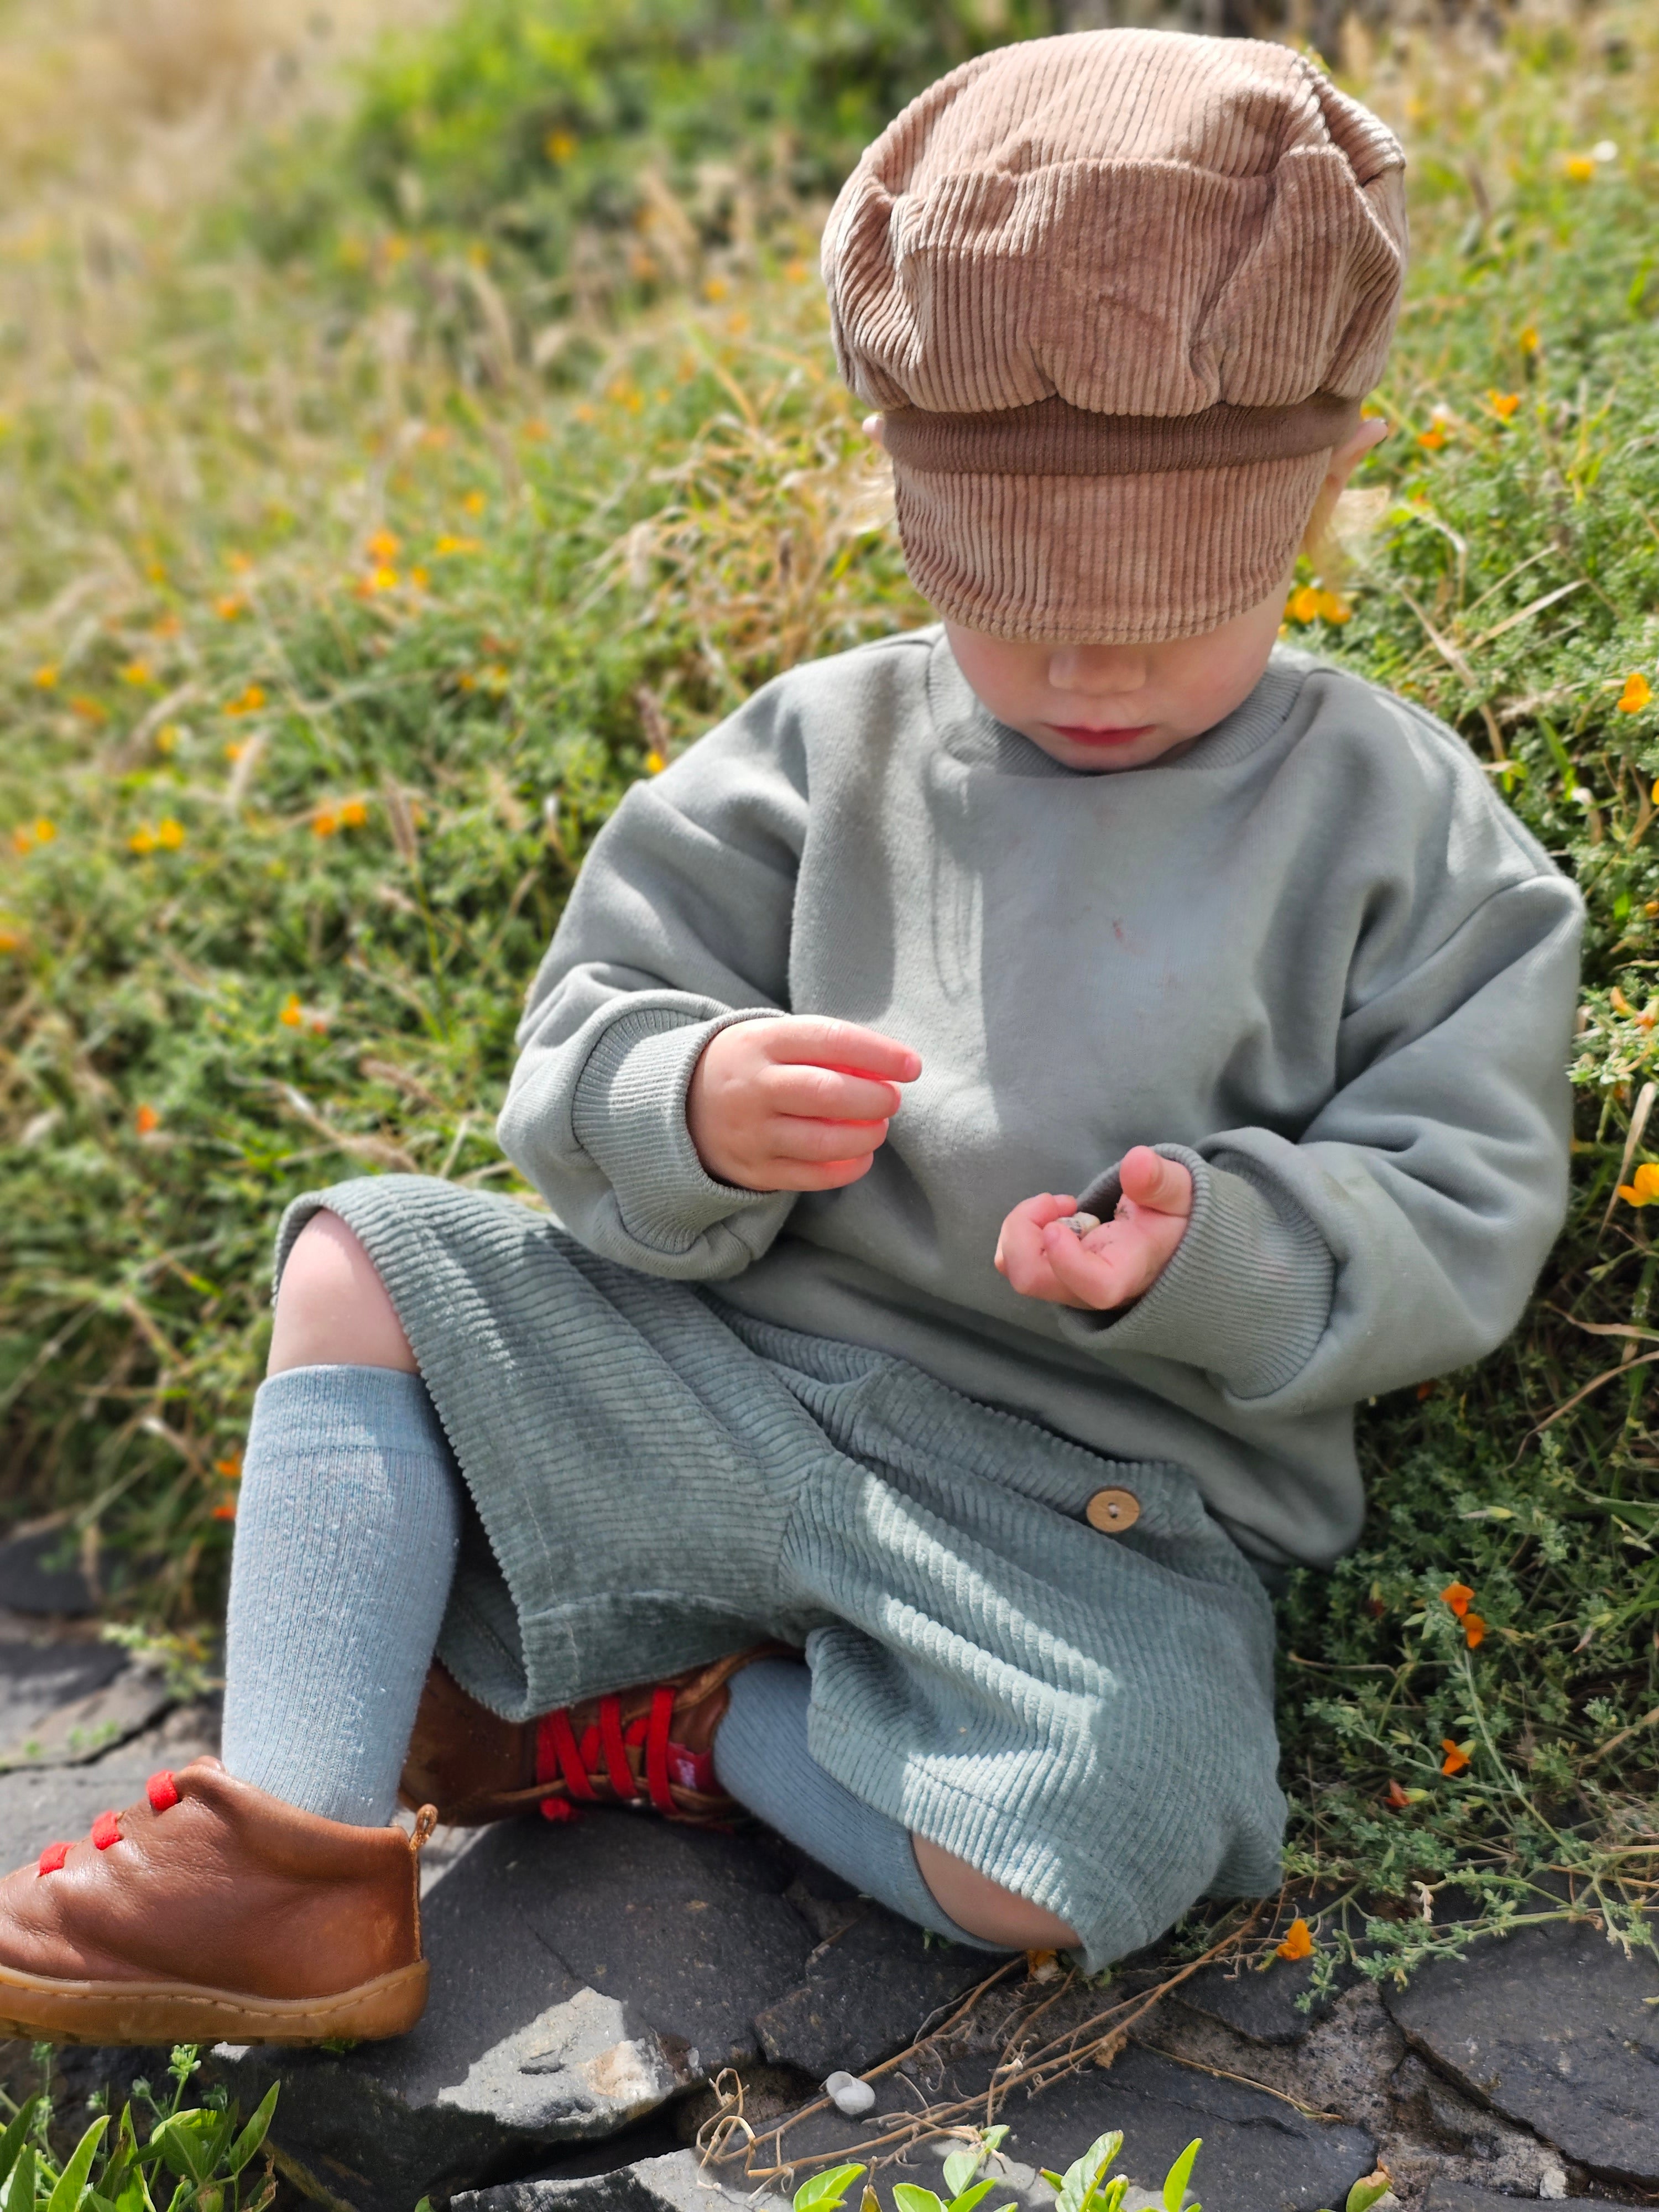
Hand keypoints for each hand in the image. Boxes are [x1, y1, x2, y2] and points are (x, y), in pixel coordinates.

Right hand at [687, 1017, 920, 1192]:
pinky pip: (810, 1176)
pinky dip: (846, 1169)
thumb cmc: (751, 1065)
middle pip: (827, 1092)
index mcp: (760, 1042)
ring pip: (822, 1140)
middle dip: (874, 1098)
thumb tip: (890, 1067)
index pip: (830, 1040)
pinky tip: (861, 1156)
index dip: (878, 1053)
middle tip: (892, 1099)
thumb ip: (825, 1048)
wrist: (681, 1104)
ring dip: (865, 1135)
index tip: (912, 1065)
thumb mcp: (774, 1038)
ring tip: (878, 1127)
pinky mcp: (752, 1170)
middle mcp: (752, 1086)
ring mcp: (750, 1132)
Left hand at [994, 1147, 1192, 1310]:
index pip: (1094, 1287)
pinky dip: (1024, 1230)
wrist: (1168, 1243)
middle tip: (1061, 1200)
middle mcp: (1091, 1290)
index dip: (1067, 1259)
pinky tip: (1056, 1214)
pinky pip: (1015, 1260)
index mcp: (1129, 1273)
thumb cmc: (1173, 1220)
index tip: (1062, 1218)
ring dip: (1023, 1227)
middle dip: (1025, 1228)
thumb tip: (1137, 1161)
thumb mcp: (1179, 1194)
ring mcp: (1067, 1286)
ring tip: (1059, 1204)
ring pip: (1016, 1269)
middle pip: (1032, 1279)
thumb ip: (1160, 1181)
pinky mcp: (1053, 1276)